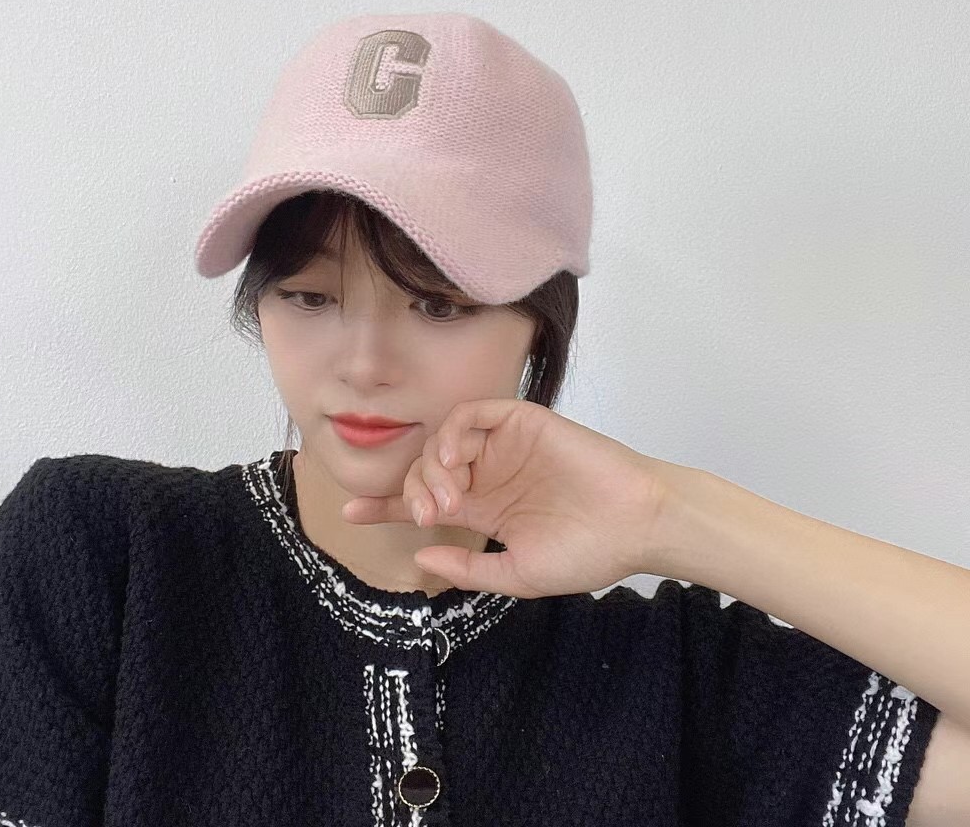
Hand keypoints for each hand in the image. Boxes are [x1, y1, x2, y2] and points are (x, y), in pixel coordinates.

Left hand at [339, 398, 677, 598]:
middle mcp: (488, 473)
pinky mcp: (521, 420)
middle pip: (425, 470)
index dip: (386, 506)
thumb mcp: (517, 574)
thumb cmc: (586, 552)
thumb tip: (420, 557)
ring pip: (443, 440)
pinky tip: (454, 458)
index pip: (424, 502)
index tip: (351, 512)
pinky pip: (473, 413)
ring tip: (449, 495)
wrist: (636, 523)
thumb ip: (467, 567)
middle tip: (435, 514)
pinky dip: (454, 431)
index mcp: (485, 509)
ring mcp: (503, 445)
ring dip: (433, 466)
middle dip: (415, 491)